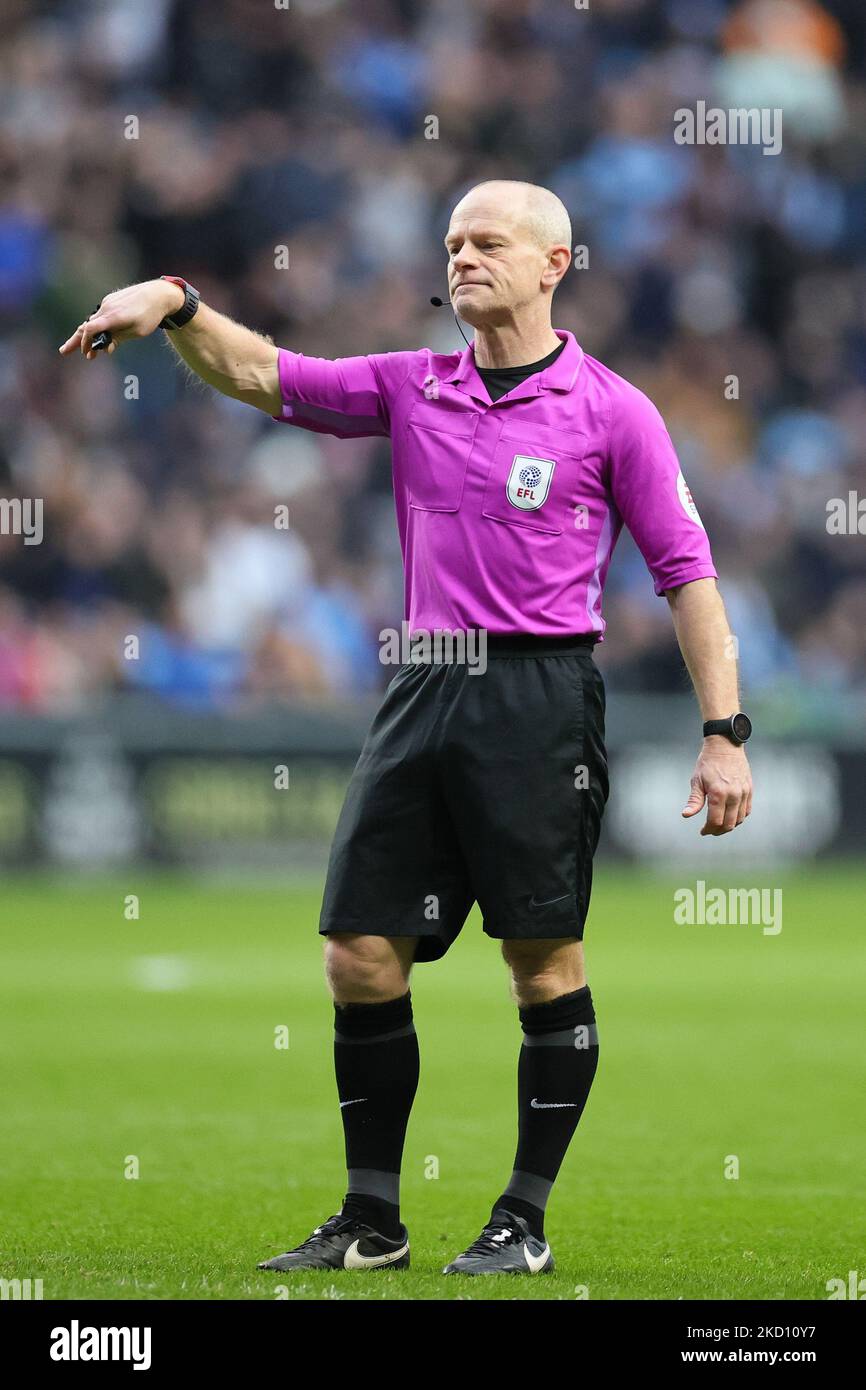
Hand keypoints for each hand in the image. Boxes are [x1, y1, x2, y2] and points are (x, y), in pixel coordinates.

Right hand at [58, 280, 185, 359]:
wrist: (158, 294)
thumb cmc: (150, 316)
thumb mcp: (136, 332)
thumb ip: (118, 339)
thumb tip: (105, 348)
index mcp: (113, 317)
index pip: (90, 329)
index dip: (86, 342)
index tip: (87, 354)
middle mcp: (107, 308)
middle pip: (86, 326)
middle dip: (76, 341)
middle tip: (63, 351)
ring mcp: (108, 303)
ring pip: (92, 321)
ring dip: (85, 335)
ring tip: (78, 347)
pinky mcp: (110, 301)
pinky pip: (99, 316)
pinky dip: (95, 327)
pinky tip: (96, 337)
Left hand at [682, 737, 751, 835]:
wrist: (725, 746)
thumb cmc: (708, 763)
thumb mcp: (697, 781)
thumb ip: (694, 801)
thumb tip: (686, 815)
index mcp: (718, 794)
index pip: (715, 821)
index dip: (708, 829)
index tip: (702, 831)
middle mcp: (733, 795)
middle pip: (729, 824)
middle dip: (718, 830)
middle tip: (710, 830)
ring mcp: (743, 793)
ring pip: (739, 819)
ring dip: (729, 826)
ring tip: (719, 824)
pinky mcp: (750, 790)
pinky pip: (747, 810)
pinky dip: (739, 817)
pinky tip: (730, 816)